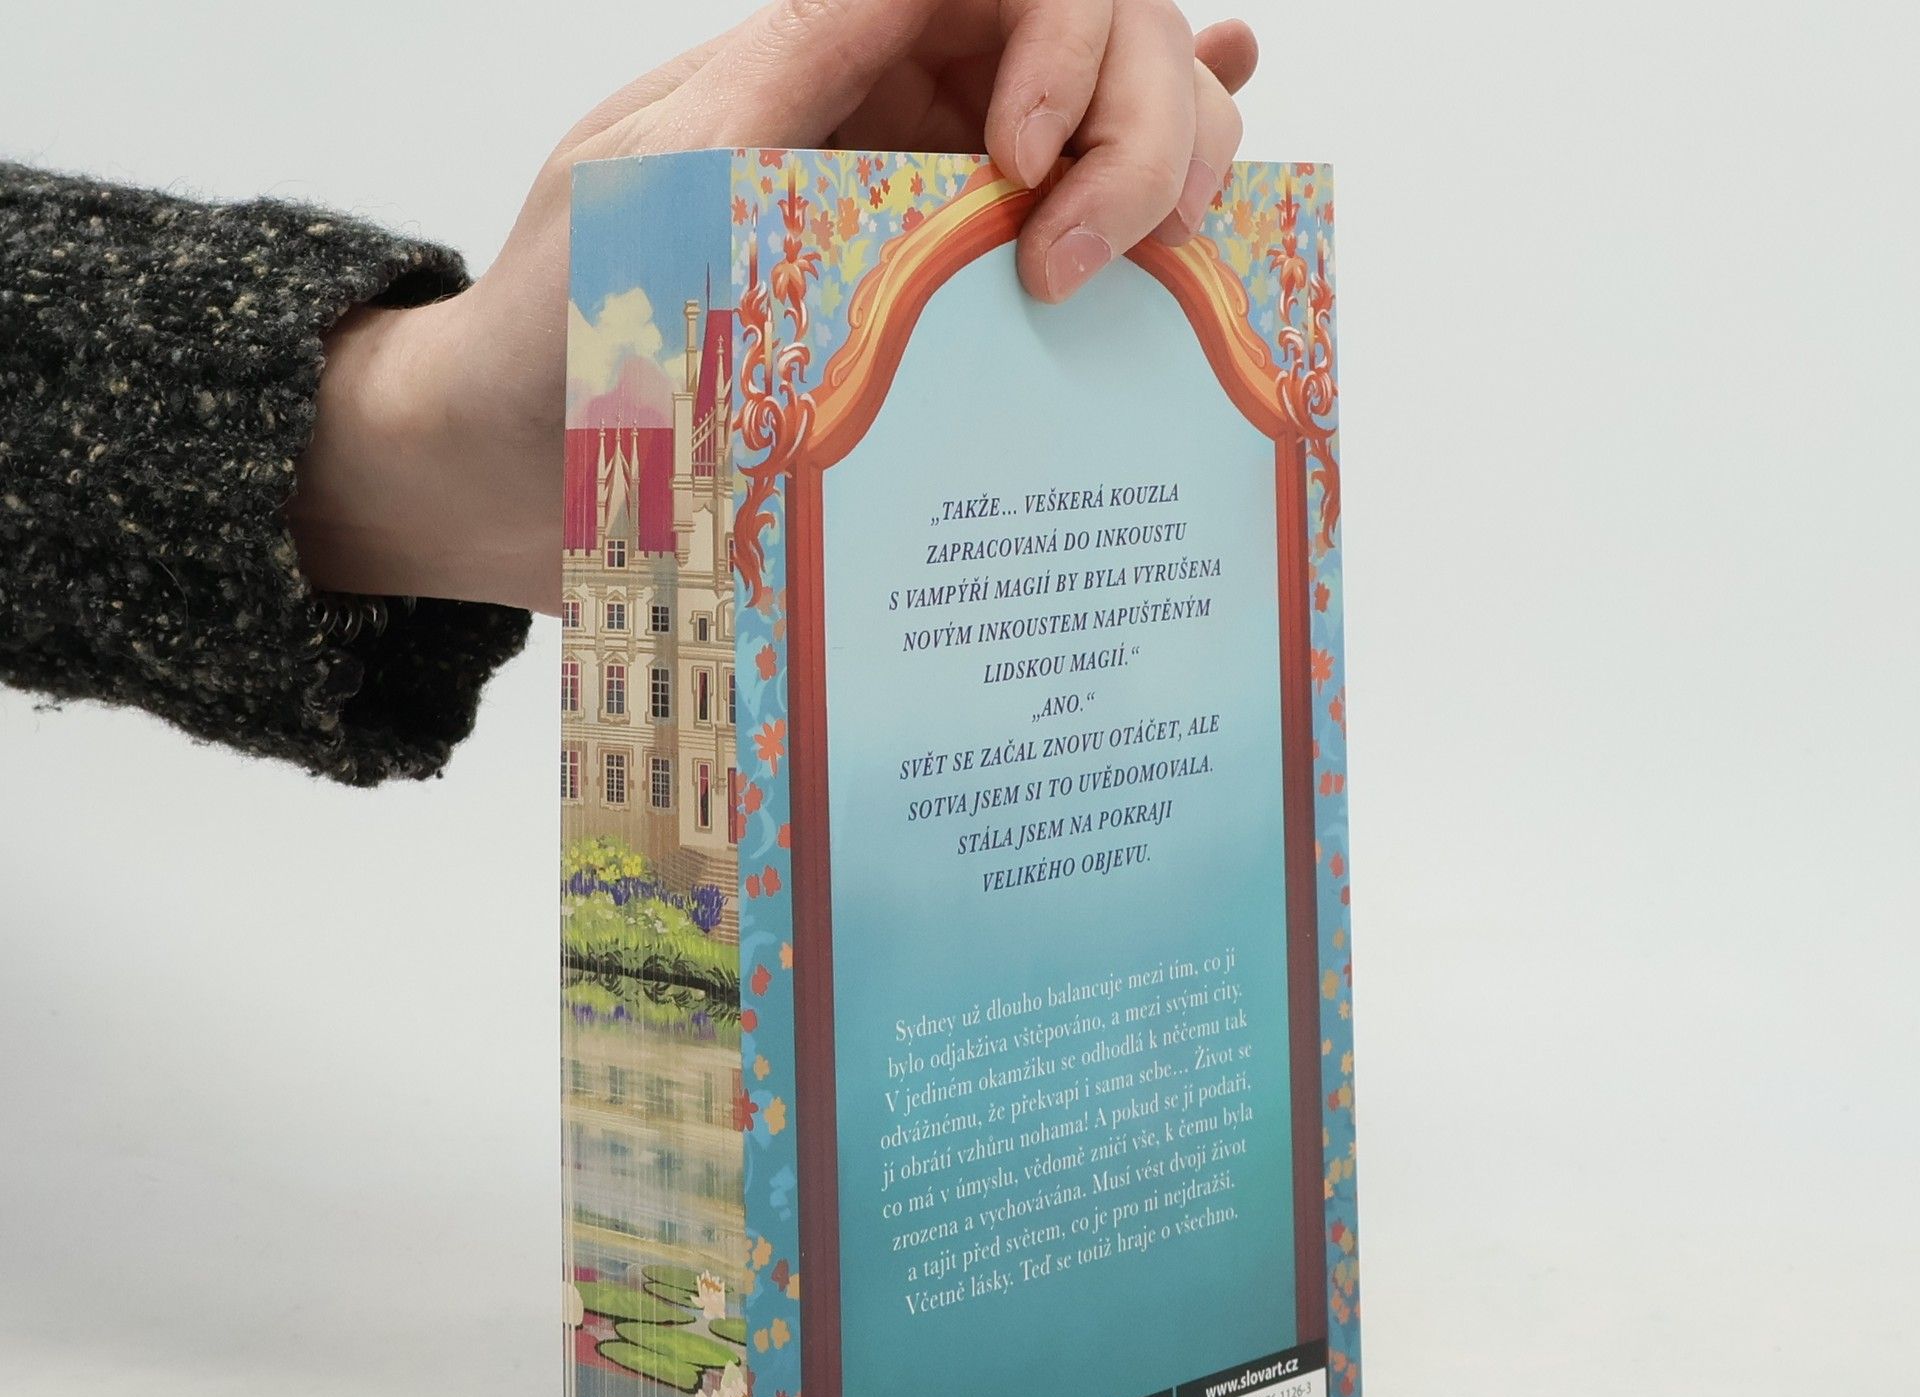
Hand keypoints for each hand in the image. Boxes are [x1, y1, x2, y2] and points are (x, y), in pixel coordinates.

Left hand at [291, 0, 1258, 615]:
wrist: (508, 477)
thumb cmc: (555, 327)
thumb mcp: (661, 166)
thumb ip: (804, 62)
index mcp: (845, 62)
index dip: (1074, 47)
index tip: (1024, 169)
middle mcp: (913, 130)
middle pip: (1107, 53)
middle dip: (1143, 129)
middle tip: (1074, 268)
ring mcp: (944, 228)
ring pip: (1127, 147)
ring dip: (1179, 175)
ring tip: (1165, 261)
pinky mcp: (952, 332)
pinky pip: (1087, 262)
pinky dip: (1166, 211)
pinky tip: (1222, 196)